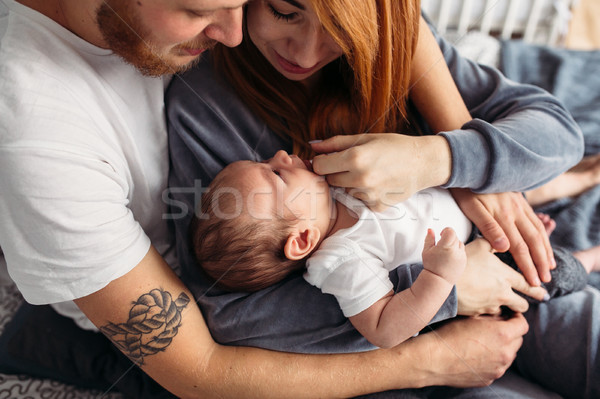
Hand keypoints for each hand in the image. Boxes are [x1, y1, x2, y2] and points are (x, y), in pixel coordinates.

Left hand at [310, 134, 451, 210]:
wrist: (423, 163)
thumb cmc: (393, 146)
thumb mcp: (365, 138)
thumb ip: (335, 143)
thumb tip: (312, 146)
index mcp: (355, 158)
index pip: (320, 166)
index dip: (322, 162)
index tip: (329, 159)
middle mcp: (360, 178)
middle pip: (329, 181)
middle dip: (335, 173)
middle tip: (352, 165)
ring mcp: (369, 195)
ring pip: (344, 191)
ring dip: (350, 184)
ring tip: (369, 173)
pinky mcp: (377, 206)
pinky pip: (359, 201)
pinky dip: (364, 194)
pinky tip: (377, 184)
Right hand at [410, 313, 527, 387]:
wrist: (434, 359)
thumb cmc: (449, 334)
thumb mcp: (472, 317)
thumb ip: (492, 315)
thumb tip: (502, 314)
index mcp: (503, 334)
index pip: (523, 324)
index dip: (517, 318)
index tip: (508, 315)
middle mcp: (505, 354)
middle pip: (518, 340)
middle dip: (510, 332)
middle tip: (494, 327)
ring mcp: (498, 369)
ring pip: (508, 355)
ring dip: (502, 347)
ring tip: (483, 342)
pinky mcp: (489, 379)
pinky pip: (497, 367)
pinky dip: (492, 360)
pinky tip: (476, 355)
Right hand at [422, 228, 466, 283]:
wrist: (439, 280)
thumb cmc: (432, 266)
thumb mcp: (426, 251)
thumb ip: (429, 238)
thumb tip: (430, 230)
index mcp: (446, 246)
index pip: (450, 231)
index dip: (445, 231)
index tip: (441, 234)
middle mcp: (455, 251)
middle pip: (455, 236)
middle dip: (448, 238)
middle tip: (441, 245)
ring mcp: (461, 256)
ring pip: (460, 243)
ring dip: (454, 244)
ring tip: (446, 252)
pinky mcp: (464, 261)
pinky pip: (462, 251)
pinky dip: (457, 251)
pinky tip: (449, 257)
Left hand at [450, 189, 554, 285]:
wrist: (472, 166)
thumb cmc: (466, 190)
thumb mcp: (472, 208)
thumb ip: (488, 227)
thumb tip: (504, 247)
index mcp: (503, 217)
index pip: (519, 247)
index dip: (528, 265)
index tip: (534, 281)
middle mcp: (515, 212)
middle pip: (533, 241)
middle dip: (540, 262)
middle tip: (546, 279)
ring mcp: (519, 205)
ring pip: (537, 230)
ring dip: (545, 249)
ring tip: (550, 264)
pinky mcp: (519, 199)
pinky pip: (535, 219)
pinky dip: (543, 233)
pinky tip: (543, 240)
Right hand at [456, 238, 547, 315]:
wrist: (445, 282)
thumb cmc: (463, 263)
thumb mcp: (479, 245)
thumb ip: (494, 242)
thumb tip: (501, 240)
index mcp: (506, 277)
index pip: (528, 285)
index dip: (537, 289)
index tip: (543, 292)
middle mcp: (503, 294)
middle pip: (522, 304)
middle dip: (526, 303)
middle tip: (529, 303)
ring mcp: (491, 305)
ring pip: (505, 311)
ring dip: (506, 308)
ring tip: (504, 305)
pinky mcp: (478, 313)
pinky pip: (488, 314)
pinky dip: (487, 310)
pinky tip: (482, 306)